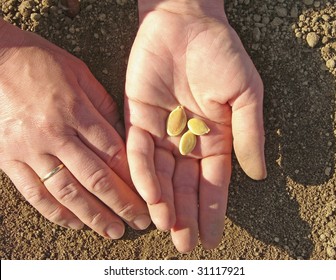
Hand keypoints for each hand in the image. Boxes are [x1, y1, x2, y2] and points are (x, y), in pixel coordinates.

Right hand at [0, 20, 150, 238]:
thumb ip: (101, 103)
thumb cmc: (37, 60)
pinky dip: (56, 212)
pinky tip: (75, 223)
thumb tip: (120, 133)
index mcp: (75, 110)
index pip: (112, 152)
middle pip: (96, 177)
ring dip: (93, 215)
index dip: (133, 176)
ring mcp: (30, 149)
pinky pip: (34, 193)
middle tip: (140, 221)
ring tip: (113, 230)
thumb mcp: (77, 71)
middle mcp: (55, 133)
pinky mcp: (8, 159)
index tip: (148, 192)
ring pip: (67, 192)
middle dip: (121, 203)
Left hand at [125, 1, 265, 251]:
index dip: (212, 210)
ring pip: (162, 175)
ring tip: (167, 226)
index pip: (214, 182)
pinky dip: (144, 173)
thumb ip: (249, 135)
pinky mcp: (138, 118)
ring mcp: (162, 131)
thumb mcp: (246, 94)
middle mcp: (188, 140)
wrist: (185, 23)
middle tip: (184, 243)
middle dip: (185, 214)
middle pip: (186, 185)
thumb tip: (258, 175)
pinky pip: (140, 151)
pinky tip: (150, 195)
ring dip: (164, 201)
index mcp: (216, 138)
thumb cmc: (221, 54)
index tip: (211, 238)